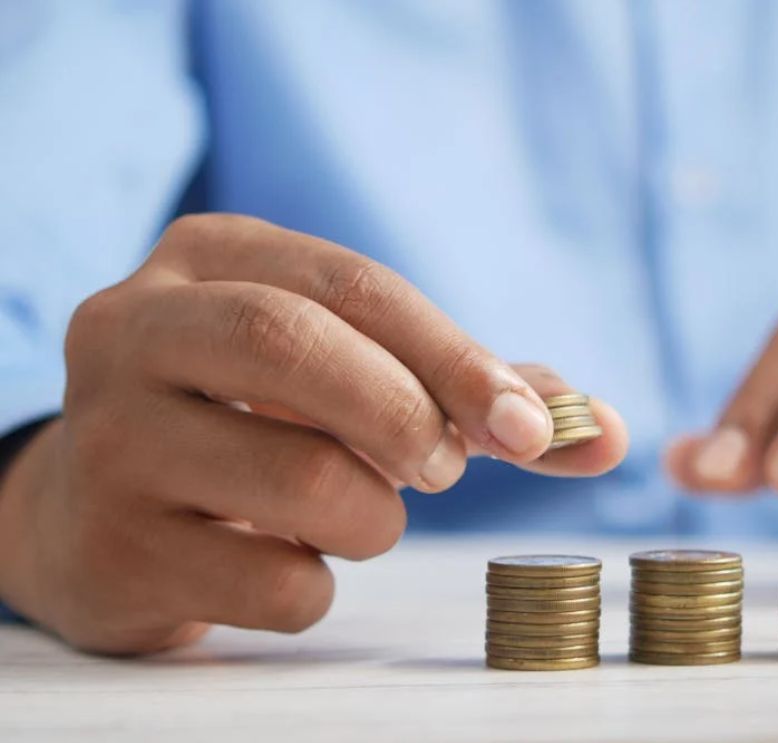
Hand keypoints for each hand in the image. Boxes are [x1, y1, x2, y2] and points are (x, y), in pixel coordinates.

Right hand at [0, 214, 627, 653]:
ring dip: (373, 517)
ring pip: (300, 480)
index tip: (533, 427)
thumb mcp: (346, 372)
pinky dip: (318, 586)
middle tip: (444, 470)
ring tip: (353, 514)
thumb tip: (606, 431)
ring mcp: (108, 439)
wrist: (99, 513)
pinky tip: (283, 561)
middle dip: (407, 414)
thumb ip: (473, 392)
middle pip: (295, 345)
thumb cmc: (257, 424)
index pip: (353, 284)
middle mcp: (135, 329)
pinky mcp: (111, 547)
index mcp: (208, 258)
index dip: (457, 356)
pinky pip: (272, 583)